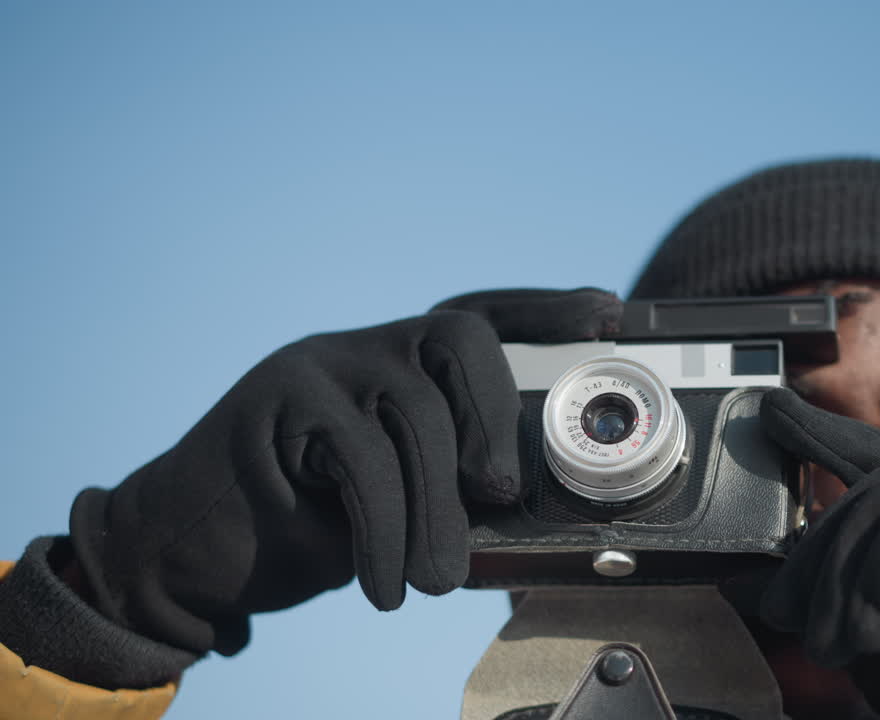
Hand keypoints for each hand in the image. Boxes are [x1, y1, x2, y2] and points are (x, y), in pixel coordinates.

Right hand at [68, 288, 620, 657]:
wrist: (189, 547)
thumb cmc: (311, 524)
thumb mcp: (398, 501)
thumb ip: (444, 482)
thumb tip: (516, 503)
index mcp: (403, 360)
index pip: (482, 314)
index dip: (546, 310)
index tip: (607, 313)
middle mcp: (367, 343)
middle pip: (458, 336)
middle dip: (493, 414)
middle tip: (496, 492)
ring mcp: (321, 362)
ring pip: (413, 410)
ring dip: (435, 510)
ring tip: (435, 579)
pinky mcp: (276, 399)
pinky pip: (360, 460)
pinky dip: (384, 532)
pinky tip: (384, 584)